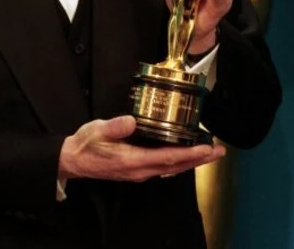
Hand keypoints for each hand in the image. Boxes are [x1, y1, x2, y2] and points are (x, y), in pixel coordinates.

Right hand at [58, 116, 224, 181]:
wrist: (74, 160)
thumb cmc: (86, 145)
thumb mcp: (98, 130)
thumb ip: (115, 126)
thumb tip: (132, 121)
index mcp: (133, 160)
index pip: (168, 157)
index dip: (189, 154)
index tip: (206, 149)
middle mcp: (140, 170)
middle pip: (175, 166)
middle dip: (198, 159)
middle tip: (218, 151)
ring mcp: (139, 172)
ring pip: (171, 169)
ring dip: (191, 161)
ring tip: (207, 153)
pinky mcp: (137, 170)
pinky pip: (163, 168)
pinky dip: (178, 161)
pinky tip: (184, 156)